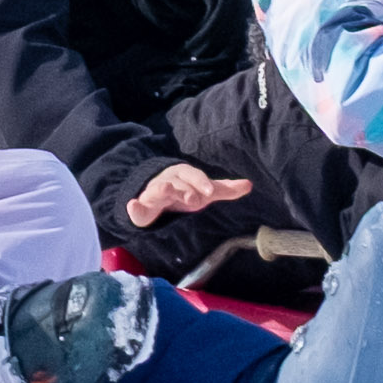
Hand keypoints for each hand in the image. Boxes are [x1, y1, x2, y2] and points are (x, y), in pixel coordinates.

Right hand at [116, 159, 251, 230]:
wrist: (155, 194)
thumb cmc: (184, 192)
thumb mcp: (204, 191)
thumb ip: (225, 189)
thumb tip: (250, 185)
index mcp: (184, 176)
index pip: (194, 176)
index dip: (202, 182)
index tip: (210, 191)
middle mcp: (169, 181)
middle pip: (177, 183)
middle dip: (185, 189)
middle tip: (194, 199)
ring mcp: (153, 193)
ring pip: (157, 190)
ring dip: (161, 190)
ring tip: (164, 189)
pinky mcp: (141, 206)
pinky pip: (136, 206)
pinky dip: (134, 206)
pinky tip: (133, 204)